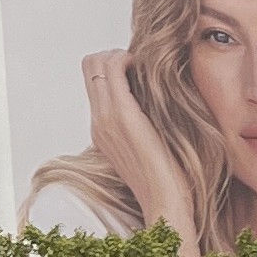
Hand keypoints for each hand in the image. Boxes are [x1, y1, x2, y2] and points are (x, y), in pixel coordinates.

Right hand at [83, 51, 198, 247]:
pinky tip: (149, 70)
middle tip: (142, 64)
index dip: (112, 64)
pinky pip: (113, 70)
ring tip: (146, 68)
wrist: (165, 203)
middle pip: (89, 65)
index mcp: (102, 129)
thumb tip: (157, 102)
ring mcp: (106, 118)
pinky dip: (128, 59)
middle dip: (115, 54)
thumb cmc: (167, 179)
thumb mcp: (149, 147)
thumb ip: (144, 125)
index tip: (139, 70)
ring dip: (122, 55)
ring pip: (97, 62)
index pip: (92, 78)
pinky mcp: (121, 115)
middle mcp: (98, 121)